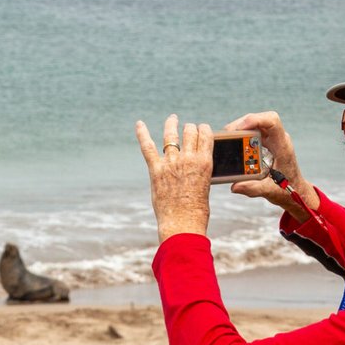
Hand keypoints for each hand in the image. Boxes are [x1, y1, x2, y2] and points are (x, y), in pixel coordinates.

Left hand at [135, 114, 212, 242]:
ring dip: (172, 125)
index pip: (205, 135)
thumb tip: (196, 163)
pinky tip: (139, 124)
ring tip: (172, 119)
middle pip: (189, 131)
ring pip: (171, 135)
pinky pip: (147, 147)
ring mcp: (171, 163)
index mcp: (204, 162)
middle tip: (188, 129)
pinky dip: (142, 134)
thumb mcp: (205, 185)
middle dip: (190, 128)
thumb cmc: (197, 210)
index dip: (203, 129)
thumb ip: (200, 170)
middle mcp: (188, 158)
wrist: (182, 224)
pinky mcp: (156, 170)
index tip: (201, 129)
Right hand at [221, 111, 318, 218]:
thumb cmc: (287, 190)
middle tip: (227, 136)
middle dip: (241, 124)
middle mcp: (278, 139)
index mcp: (282, 147)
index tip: (239, 129)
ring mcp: (272, 140)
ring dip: (240, 129)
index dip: (255, 120)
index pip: (272, 121)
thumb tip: (235, 186)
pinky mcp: (267, 143)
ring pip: (256, 124)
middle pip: (260, 119)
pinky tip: (234, 144)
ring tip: (228, 140)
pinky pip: (253, 132)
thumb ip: (253, 188)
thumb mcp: (270, 191)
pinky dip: (242, 135)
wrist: (295, 190)